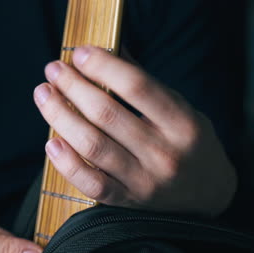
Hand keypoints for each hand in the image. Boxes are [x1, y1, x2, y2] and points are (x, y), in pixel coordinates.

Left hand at [34, 46, 236, 216]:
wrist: (208, 192)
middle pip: (107, 114)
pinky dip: (67, 163)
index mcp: (182, 123)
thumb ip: (145, 82)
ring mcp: (144, 181)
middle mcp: (164, 153)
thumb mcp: (180, 108)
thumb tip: (108, 50)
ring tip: (44, 95)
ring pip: (93, 146)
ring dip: (61, 116)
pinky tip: (51, 141)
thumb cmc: (188, 142)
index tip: (80, 53)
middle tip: (54, 70)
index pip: (137, 86)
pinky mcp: (127, 201)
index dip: (103, 66)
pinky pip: (91, 184)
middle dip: (73, 86)